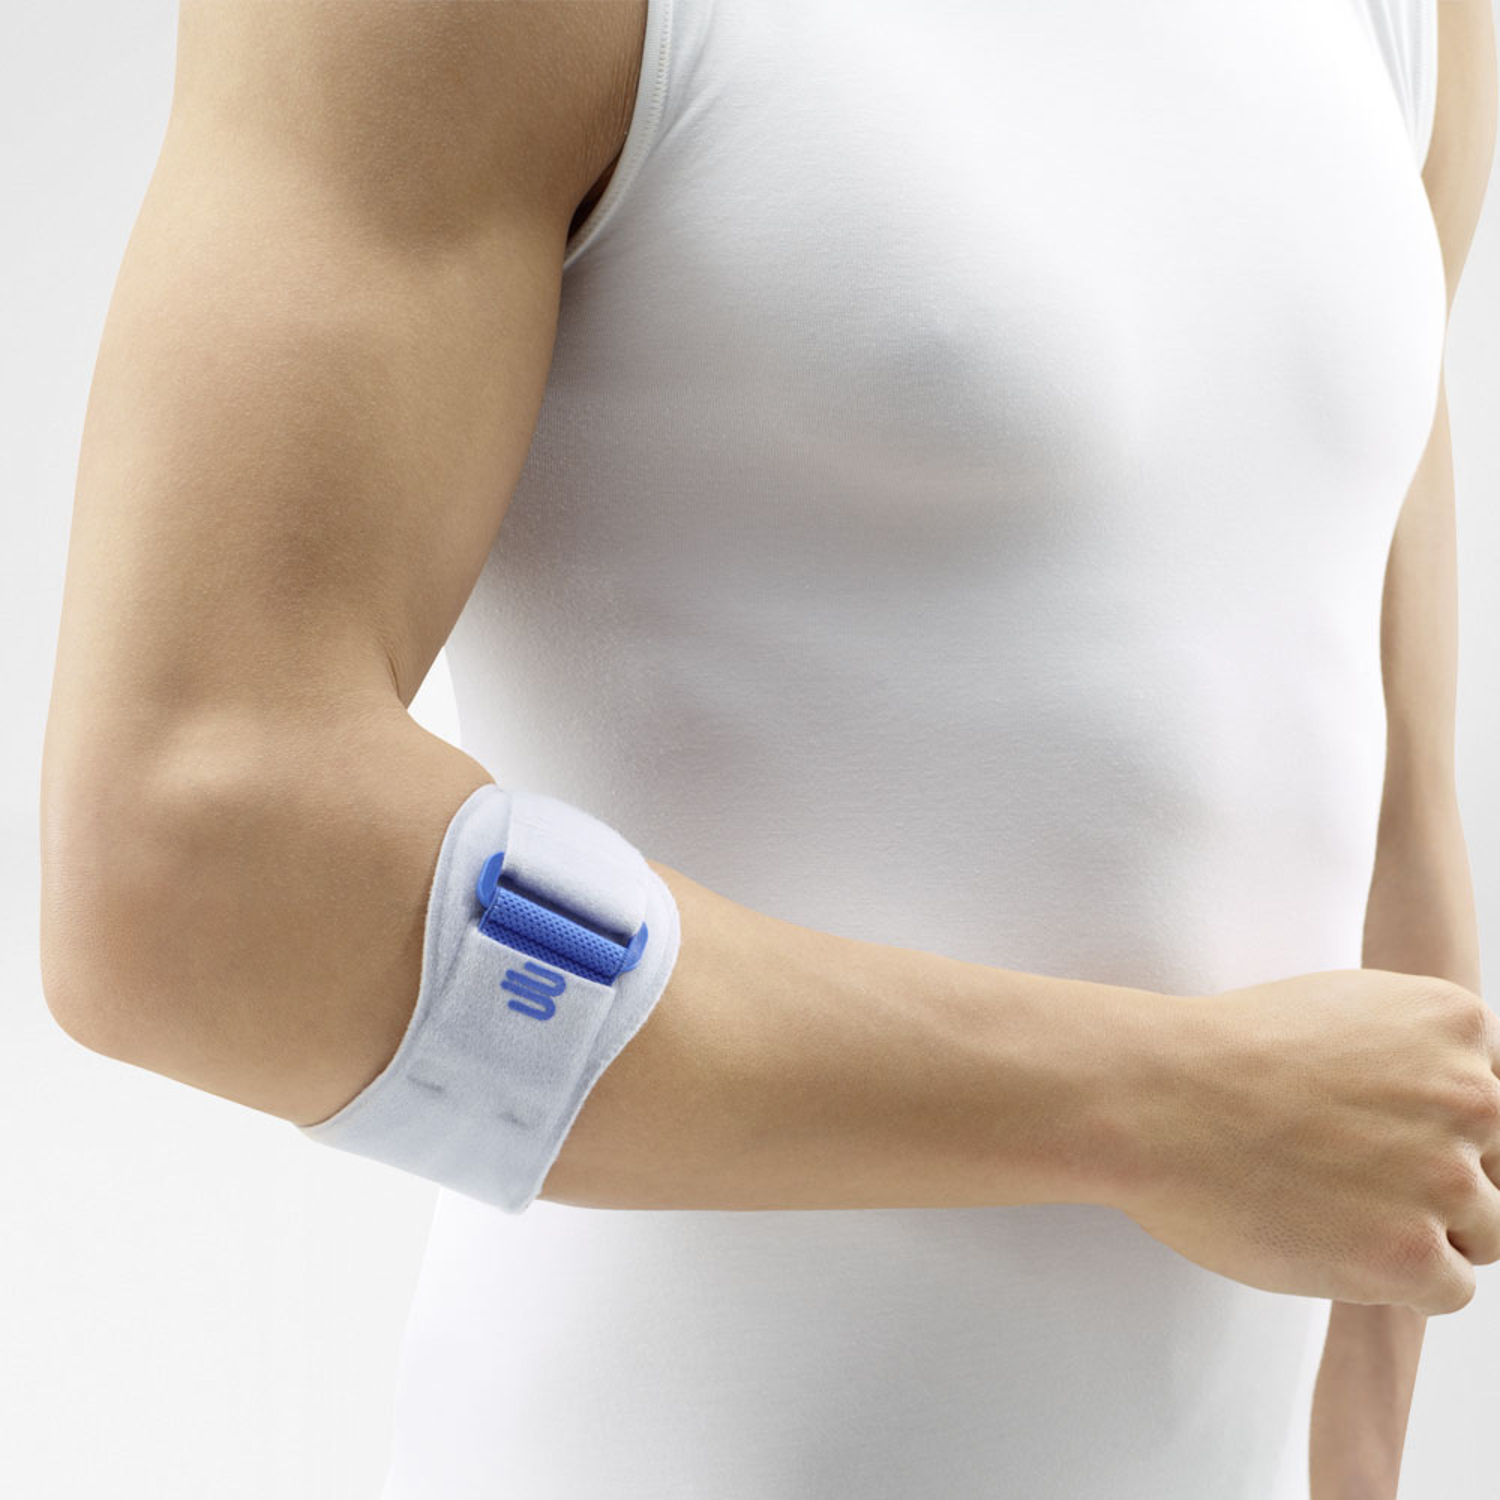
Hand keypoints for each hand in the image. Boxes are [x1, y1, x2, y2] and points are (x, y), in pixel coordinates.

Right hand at [1112, 969, 1499, 1313]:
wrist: (1153, 1098)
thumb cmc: (1220, 1055)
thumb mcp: (1337, 1009)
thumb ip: (1411, 1051)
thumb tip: (1449, 1111)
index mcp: (1454, 1022)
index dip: (1448, 1123)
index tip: (1396, 1133)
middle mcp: (1472, 1096)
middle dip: (1442, 1176)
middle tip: (1361, 1175)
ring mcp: (1446, 1176)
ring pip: (1486, 1230)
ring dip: (1422, 1229)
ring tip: (1335, 1205)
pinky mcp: (1413, 1253)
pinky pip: (1451, 1288)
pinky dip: (1397, 1278)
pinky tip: (1331, 1237)